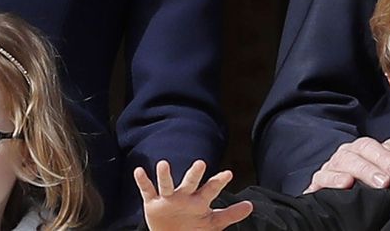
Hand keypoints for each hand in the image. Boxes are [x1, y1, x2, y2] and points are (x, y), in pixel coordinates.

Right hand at [133, 159, 252, 230]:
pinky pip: (147, 190)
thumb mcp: (212, 223)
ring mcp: (168, 198)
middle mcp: (184, 195)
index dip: (219, 182)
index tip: (229, 174)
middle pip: (190, 183)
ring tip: (163, 164)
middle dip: (194, 174)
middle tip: (201, 163)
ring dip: (165, 175)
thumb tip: (250, 206)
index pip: (211, 189)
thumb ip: (230, 214)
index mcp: (199, 200)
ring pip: (166, 184)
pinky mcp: (153, 203)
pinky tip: (139, 171)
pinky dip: (143, 181)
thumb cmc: (194, 226)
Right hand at [303, 137, 389, 192]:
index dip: (384, 156)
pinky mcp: (318, 182)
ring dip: (357, 171)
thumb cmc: (364, 181)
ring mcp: (330, 167)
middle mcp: (344, 155)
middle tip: (386, 181)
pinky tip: (345, 183)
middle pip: (357, 153)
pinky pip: (322, 177)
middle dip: (372, 167)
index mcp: (359, 149)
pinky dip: (332, 179)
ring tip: (368, 181)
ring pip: (341, 162)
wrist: (344, 195)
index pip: (370, 146)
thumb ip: (388, 155)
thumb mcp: (378, 166)